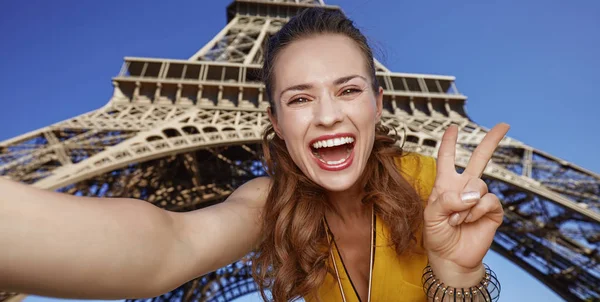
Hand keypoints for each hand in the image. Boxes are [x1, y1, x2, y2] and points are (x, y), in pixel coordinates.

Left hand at [423, 123, 509, 286]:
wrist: (452, 258)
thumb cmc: (437, 235)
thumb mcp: (431, 215)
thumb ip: (446, 200)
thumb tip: (473, 194)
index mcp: (446, 185)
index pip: (448, 159)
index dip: (450, 143)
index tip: (453, 127)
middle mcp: (465, 188)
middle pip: (480, 159)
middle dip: (491, 141)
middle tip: (504, 125)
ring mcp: (480, 199)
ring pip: (479, 185)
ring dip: (465, 204)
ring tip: (456, 220)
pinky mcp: (492, 211)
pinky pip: (489, 200)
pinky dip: (477, 210)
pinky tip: (469, 221)